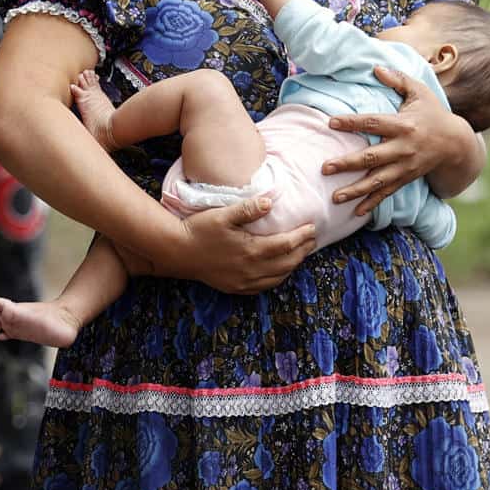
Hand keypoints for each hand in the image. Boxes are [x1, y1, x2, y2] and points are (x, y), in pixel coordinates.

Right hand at [141, 195, 316, 293]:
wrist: (176, 252)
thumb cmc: (199, 229)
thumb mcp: (223, 214)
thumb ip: (248, 209)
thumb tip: (271, 202)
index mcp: (251, 250)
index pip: (286, 245)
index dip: (302, 237)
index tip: (313, 227)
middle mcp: (251, 270)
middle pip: (287, 263)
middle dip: (303, 251)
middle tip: (312, 240)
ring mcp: (243, 282)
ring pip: (278, 277)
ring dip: (293, 265)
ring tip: (300, 253)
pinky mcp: (235, 288)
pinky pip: (264, 287)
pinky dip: (277, 278)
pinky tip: (279, 270)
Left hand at [324, 65, 470, 214]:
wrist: (455, 144)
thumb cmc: (432, 113)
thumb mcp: (419, 92)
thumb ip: (398, 80)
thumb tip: (375, 68)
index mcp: (404, 125)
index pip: (374, 122)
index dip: (352, 122)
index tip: (331, 122)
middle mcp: (403, 148)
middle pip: (372, 157)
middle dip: (348, 163)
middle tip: (325, 167)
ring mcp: (405, 167)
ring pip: (377, 181)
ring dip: (356, 190)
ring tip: (335, 197)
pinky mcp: (406, 179)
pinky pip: (387, 193)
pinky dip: (372, 204)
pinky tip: (356, 212)